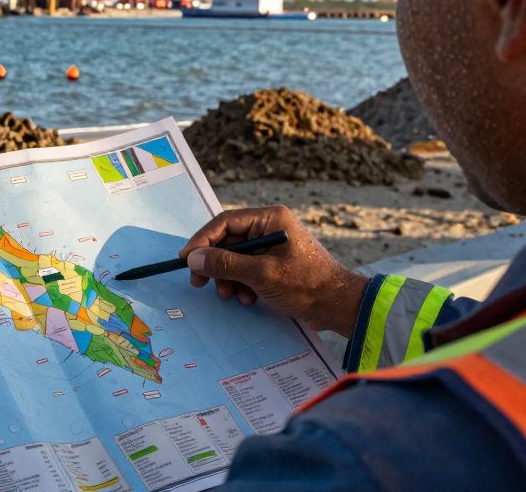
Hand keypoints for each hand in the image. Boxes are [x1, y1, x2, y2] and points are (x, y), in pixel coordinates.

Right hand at [178, 206, 368, 335]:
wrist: (339, 306)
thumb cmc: (306, 285)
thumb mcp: (261, 275)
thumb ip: (225, 265)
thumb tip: (193, 259)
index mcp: (270, 219)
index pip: (225, 222)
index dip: (202, 241)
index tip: (186, 259)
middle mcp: (270, 227)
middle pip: (228, 241)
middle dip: (215, 264)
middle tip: (199, 282)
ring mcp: (273, 246)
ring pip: (235, 258)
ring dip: (228, 278)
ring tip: (229, 295)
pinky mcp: (275, 263)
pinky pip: (247, 269)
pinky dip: (242, 284)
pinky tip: (247, 298)